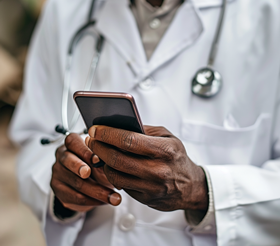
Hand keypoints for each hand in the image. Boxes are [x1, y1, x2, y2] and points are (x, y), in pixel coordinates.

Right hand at [51, 133, 121, 212]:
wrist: (86, 181)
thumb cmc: (95, 163)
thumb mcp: (100, 159)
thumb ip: (102, 161)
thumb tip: (111, 168)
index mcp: (72, 143)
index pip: (73, 142)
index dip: (84, 151)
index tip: (97, 159)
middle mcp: (62, 156)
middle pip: (68, 160)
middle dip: (80, 167)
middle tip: (90, 173)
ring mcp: (58, 173)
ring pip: (76, 183)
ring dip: (97, 191)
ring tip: (114, 198)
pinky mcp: (59, 190)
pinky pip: (76, 197)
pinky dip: (93, 200)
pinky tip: (105, 201)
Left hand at [86, 126, 207, 211]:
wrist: (190, 186)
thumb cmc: (177, 157)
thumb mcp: (167, 137)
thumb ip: (145, 130)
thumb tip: (119, 125)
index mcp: (165, 150)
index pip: (129, 140)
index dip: (108, 134)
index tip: (95, 129)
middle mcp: (158, 170)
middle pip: (117, 158)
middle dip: (99, 147)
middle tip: (92, 139)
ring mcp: (151, 187)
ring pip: (115, 175)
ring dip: (102, 162)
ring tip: (99, 152)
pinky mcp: (145, 198)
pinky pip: (121, 185)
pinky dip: (112, 173)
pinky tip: (111, 164)